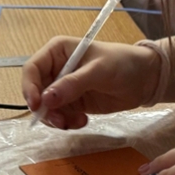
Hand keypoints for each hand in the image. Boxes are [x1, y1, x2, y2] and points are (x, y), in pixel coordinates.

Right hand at [23, 38, 162, 128]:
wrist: (145, 79)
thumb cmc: (122, 64)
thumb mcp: (98, 71)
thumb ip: (73, 84)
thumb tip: (47, 99)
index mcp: (57, 52)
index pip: (32, 69)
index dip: (29, 87)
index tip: (37, 106)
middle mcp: (56, 69)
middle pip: (36, 92)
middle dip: (45, 109)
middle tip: (61, 122)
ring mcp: (63, 88)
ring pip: (46, 108)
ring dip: (57, 119)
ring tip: (76, 122)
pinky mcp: (72, 103)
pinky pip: (59, 117)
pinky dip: (67, 123)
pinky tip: (83, 121)